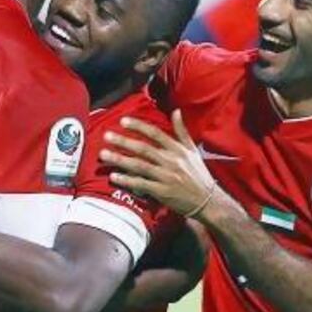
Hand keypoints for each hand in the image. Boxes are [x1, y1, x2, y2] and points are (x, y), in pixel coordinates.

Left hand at [101, 110, 216, 217]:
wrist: (207, 200)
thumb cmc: (198, 174)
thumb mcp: (192, 150)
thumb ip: (182, 130)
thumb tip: (176, 111)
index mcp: (178, 149)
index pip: (156, 133)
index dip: (139, 126)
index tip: (123, 121)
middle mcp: (171, 161)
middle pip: (144, 149)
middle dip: (124, 142)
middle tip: (107, 136)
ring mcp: (166, 177)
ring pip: (139, 166)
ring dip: (120, 160)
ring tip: (104, 155)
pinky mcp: (163, 192)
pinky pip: (142, 184)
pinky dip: (128, 180)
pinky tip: (114, 176)